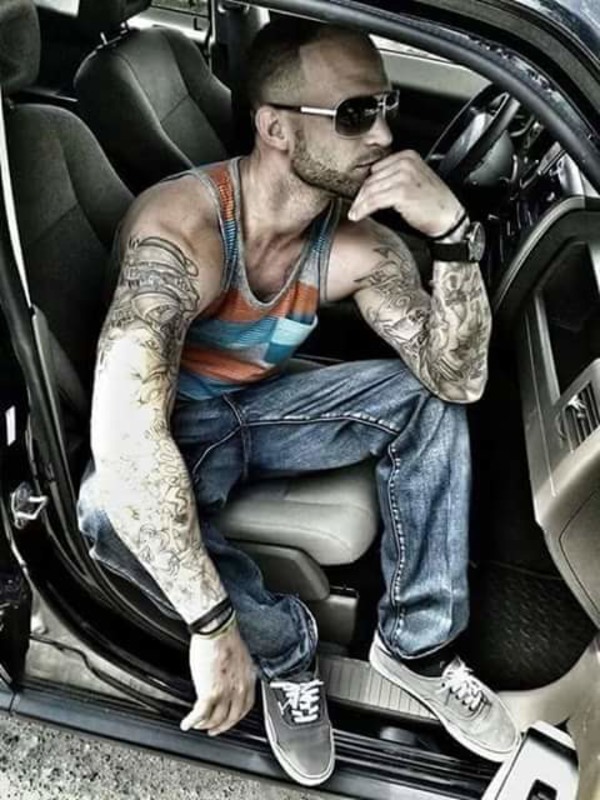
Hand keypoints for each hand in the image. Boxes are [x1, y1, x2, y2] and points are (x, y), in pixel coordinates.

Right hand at [181, 622, 255, 736]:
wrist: (216, 630)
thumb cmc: (226, 637)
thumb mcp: (241, 657)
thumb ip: (238, 673)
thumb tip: (232, 679)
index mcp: (248, 679)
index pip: (246, 706)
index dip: (236, 716)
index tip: (230, 719)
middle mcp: (240, 688)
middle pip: (232, 717)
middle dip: (222, 727)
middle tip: (214, 730)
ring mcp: (226, 693)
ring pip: (216, 719)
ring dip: (206, 725)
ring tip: (198, 725)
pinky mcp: (210, 693)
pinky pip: (201, 714)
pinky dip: (192, 721)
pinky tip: (187, 723)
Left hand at [348, 150, 463, 236]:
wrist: (449, 218)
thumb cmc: (434, 204)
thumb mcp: (415, 181)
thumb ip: (395, 176)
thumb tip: (372, 184)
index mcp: (408, 156)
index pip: (376, 168)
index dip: (365, 184)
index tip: (358, 196)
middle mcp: (405, 162)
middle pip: (371, 178)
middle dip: (360, 195)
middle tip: (353, 207)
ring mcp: (404, 176)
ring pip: (370, 189)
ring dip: (359, 204)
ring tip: (354, 213)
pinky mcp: (402, 192)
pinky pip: (374, 200)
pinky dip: (363, 209)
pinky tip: (358, 215)